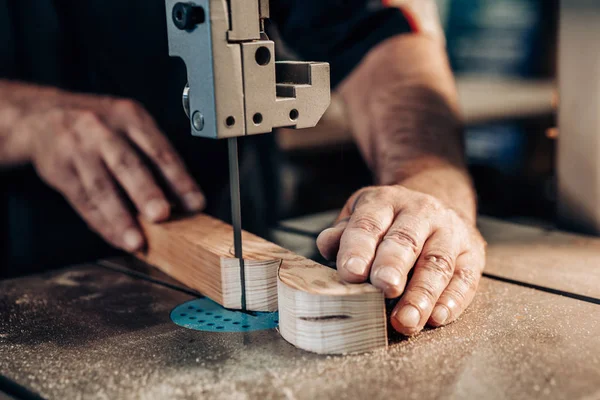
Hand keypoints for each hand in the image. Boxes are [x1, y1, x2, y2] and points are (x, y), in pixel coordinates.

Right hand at [16, 90, 204, 251]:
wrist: (40, 115)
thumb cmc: (98, 124)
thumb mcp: (128, 124)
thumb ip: (153, 155)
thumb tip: (182, 196)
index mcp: (130, 117)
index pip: (160, 150)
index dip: (179, 179)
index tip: (196, 203)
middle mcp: (103, 130)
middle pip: (127, 164)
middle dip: (146, 192)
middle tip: (162, 215)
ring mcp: (78, 150)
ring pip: (101, 188)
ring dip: (121, 218)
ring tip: (137, 241)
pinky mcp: (59, 170)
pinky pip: (83, 201)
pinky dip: (102, 223)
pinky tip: (117, 238)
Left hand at [317, 185, 485, 335]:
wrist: (436, 205)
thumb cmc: (388, 222)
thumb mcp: (361, 217)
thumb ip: (343, 234)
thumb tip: (327, 245)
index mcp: (385, 201)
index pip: (369, 224)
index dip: (358, 248)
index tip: (350, 273)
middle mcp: (420, 211)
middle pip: (405, 241)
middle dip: (393, 266)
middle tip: (383, 288)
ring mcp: (450, 230)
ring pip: (437, 262)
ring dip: (422, 294)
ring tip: (407, 320)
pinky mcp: (472, 252)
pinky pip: (465, 277)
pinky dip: (453, 300)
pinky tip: (437, 317)